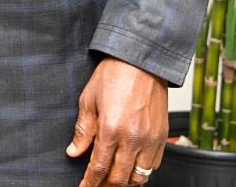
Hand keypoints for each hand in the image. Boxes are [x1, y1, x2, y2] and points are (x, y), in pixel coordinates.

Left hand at [67, 58, 167, 185]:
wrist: (141, 61)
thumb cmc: (114, 75)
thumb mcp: (89, 99)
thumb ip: (83, 129)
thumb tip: (74, 151)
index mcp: (111, 129)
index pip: (99, 167)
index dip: (90, 182)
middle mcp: (133, 138)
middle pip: (120, 178)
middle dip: (106, 186)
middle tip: (96, 185)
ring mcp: (150, 139)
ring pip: (139, 177)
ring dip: (125, 183)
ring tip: (113, 180)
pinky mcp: (162, 137)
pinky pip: (154, 166)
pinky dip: (142, 172)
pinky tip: (132, 168)